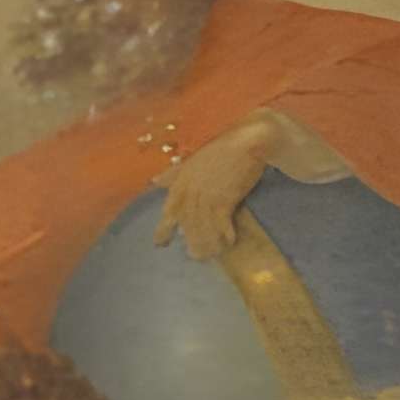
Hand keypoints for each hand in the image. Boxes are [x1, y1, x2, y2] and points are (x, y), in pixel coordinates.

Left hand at [155, 115, 275, 262]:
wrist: (246, 142)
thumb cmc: (221, 151)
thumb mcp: (192, 161)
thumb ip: (173, 173)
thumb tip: (154, 182)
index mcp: (180, 182)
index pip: (169, 210)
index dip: (163, 229)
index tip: (160, 245)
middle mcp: (190, 191)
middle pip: (188, 224)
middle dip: (192, 241)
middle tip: (197, 257)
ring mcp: (206, 196)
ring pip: (203, 227)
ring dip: (209, 242)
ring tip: (214, 254)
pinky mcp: (224, 199)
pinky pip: (221, 224)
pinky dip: (225, 234)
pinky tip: (230, 242)